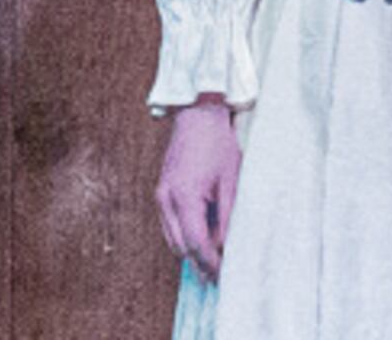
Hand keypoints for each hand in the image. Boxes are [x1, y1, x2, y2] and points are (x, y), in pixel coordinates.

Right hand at [157, 97, 244, 279]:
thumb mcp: (231, 181)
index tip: (223, 276)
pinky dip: (182, 236)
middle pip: (180, 245)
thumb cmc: (217, 144)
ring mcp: (161, 194)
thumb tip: (224, 246)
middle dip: (199, 263)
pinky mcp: (161, 190)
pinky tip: (199, 239)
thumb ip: (227, 217)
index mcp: (184, 196)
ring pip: (171, 238)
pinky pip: (169, 224)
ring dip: (189, 251)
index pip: (195, 243)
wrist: (197, 114)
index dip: (210, 263)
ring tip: (211, 261)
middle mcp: (166, 199)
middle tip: (218, 276)